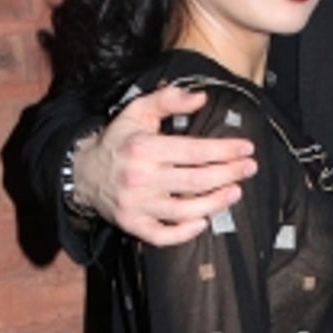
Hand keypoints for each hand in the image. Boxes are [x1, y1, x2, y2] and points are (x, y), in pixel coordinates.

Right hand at [71, 83, 256, 245]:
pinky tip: (203, 222)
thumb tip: (201, 97)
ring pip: (186, 210)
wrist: (83, 173)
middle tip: (249, 168)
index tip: (246, 148)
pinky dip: (185, 233)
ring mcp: (138, 205)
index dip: (224, 150)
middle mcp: (141, 178)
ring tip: (235, 192)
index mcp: (145, 148)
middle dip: (229, 174)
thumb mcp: (137, 111)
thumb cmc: (118, 141)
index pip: (194, 151)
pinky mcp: (133, 225)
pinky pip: (163, 235)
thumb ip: (168, 99)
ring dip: (216, 202)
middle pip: (196, 180)